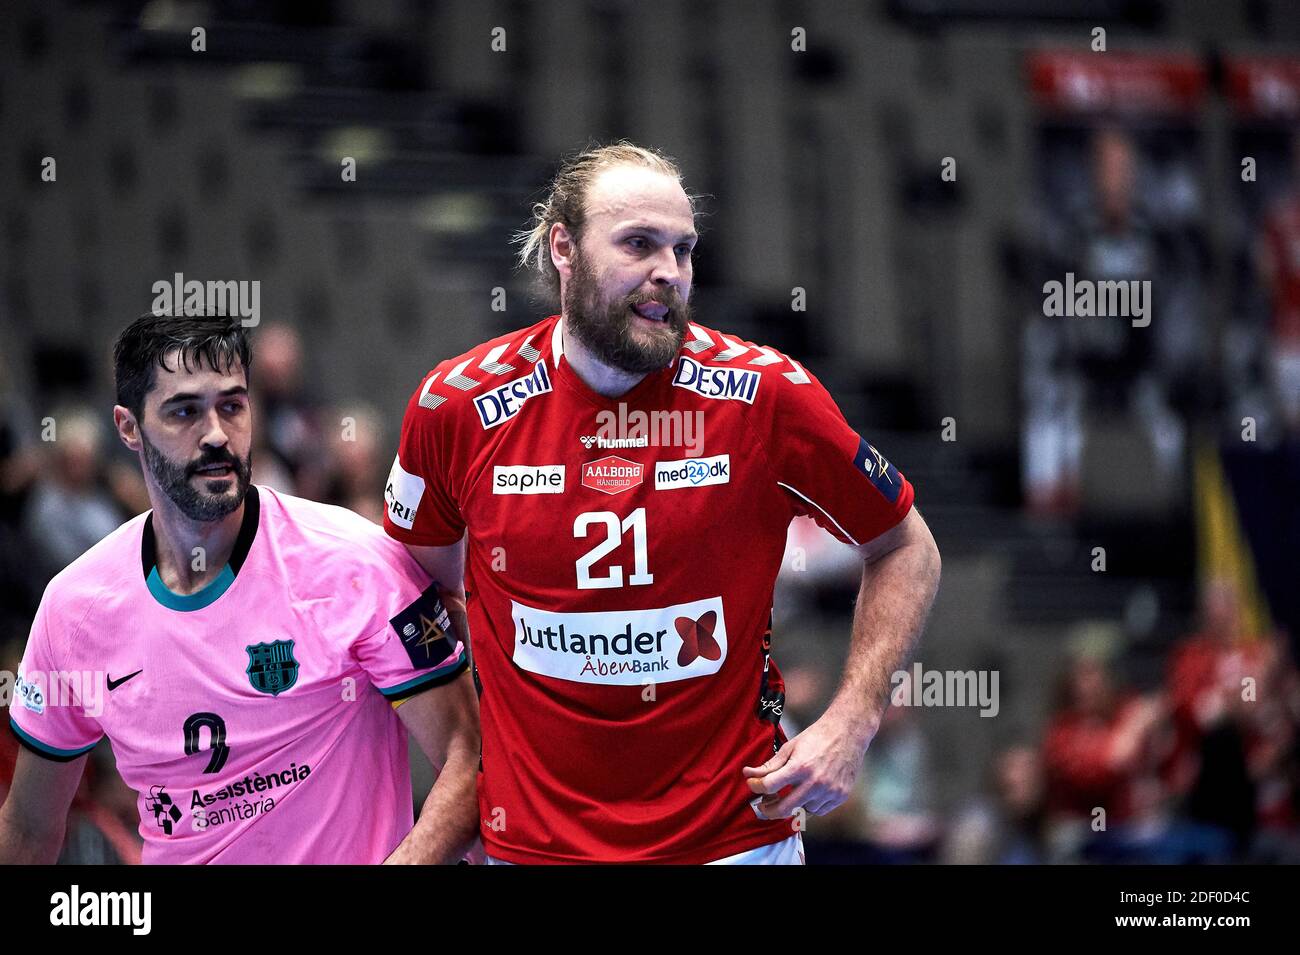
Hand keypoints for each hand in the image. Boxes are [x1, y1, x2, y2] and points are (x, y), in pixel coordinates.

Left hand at [741, 714, 868, 819]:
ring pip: (802, 811)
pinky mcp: (840, 796)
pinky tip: (807, 795)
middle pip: (783, 808)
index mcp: (799, 767)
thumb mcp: (790, 747)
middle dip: (768, 810)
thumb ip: (769, 765)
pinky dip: (810, 806)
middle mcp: (815, 782)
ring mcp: (829, 791)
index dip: (755, 787)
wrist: (847, 733)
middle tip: (763, 806)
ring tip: (788, 795)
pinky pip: (819, 811)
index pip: (769, 786)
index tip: (752, 784)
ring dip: (792, 806)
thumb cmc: (817, 737)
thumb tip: (748, 774)